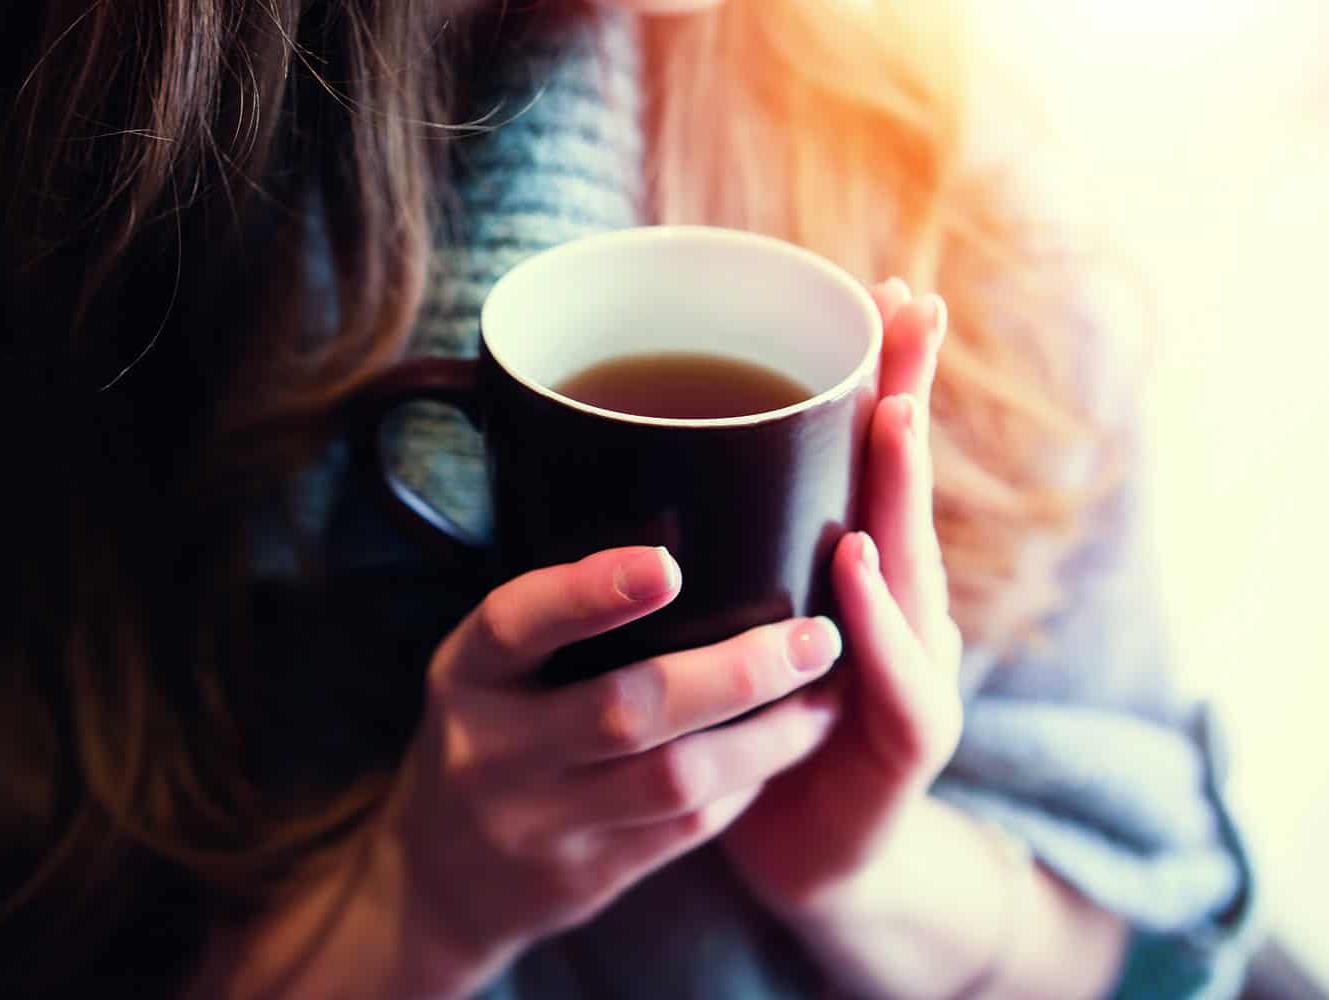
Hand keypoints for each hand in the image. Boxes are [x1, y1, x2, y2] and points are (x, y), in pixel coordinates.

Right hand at [372, 546, 844, 994]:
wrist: (441, 881)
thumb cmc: (488, 733)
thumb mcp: (485, 671)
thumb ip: (554, 619)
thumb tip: (683, 535)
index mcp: (465, 676)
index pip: (516, 623)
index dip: (589, 592)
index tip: (666, 562)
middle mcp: (492, 751)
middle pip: (622, 710)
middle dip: (733, 672)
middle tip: (815, 634)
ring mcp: (538, 824)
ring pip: (673, 779)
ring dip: (765, 735)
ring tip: (825, 692)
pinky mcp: (585, 877)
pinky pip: (684, 829)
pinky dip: (746, 779)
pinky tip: (786, 743)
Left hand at [721, 279, 964, 914]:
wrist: (799, 858)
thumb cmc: (750, 733)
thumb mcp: (725, 630)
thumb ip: (712, 555)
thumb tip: (627, 464)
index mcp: (855, 574)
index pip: (873, 462)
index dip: (884, 377)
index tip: (886, 291)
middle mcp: (898, 608)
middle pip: (907, 491)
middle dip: (909, 397)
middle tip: (910, 312)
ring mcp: (916, 670)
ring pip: (916, 571)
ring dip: (900, 492)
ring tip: (886, 416)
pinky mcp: (911, 744)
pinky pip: (899, 683)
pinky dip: (876, 625)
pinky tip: (853, 567)